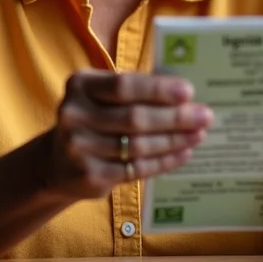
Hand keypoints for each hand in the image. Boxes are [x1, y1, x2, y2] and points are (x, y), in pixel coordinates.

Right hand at [41, 70, 212, 201]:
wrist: (57, 162)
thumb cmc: (95, 117)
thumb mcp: (103, 96)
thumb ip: (135, 90)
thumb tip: (184, 92)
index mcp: (80, 84)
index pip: (124, 85)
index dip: (158, 89)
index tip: (188, 92)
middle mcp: (74, 114)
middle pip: (134, 118)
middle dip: (175, 118)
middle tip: (205, 116)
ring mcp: (79, 148)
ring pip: (138, 146)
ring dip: (174, 140)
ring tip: (199, 134)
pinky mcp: (89, 177)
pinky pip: (135, 169)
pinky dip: (163, 161)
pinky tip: (183, 153)